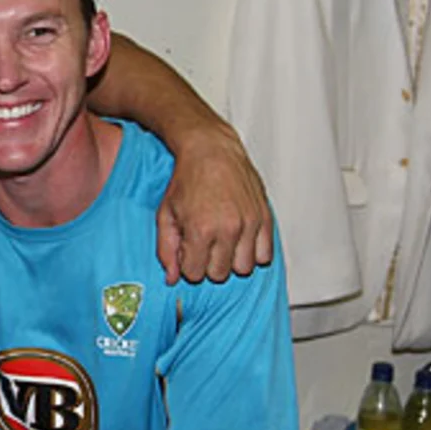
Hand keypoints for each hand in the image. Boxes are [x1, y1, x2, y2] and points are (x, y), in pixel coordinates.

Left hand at [157, 120, 272, 283]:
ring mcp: (249, 223)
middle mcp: (228, 229)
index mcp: (201, 229)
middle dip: (208, 263)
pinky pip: (265, 255)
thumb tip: (172, 279)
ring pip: (244, 268)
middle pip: (219, 274)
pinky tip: (239, 240)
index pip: (194, 274)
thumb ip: (166, 250)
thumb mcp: (165, 215)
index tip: (187, 249)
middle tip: (203, 244)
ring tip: (221, 242)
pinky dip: (252, 253)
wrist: (210, 150)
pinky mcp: (264, 218)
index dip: (187, 264)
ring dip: (231, 261)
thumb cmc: (186, 180)